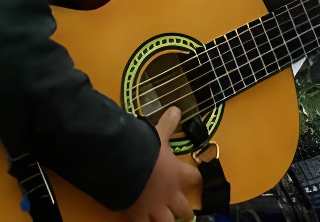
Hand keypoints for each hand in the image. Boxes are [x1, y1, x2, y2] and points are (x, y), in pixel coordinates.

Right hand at [126, 107, 200, 221]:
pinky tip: (142, 221)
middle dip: (185, 211)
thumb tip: (177, 109)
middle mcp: (170, 195)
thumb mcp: (157, 133)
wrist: (124, 164)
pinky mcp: (138, 214)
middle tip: (184, 211)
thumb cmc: (145, 148)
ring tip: (165, 220)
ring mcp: (155, 207)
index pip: (194, 177)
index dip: (196, 177)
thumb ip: (168, 124)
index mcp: (176, 174)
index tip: (196, 178)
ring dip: (167, 221)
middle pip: (185, 209)